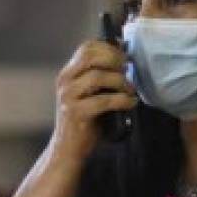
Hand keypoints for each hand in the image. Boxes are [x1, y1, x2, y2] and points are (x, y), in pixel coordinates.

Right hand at [51, 39, 137, 162]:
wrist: (67, 149)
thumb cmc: (84, 121)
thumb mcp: (89, 94)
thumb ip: (100, 76)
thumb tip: (125, 59)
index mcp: (68, 73)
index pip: (86, 47)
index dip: (109, 48)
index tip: (124, 57)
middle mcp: (65, 81)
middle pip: (90, 56)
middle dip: (114, 60)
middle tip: (128, 71)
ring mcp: (68, 97)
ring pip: (98, 77)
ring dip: (120, 81)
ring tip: (131, 90)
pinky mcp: (76, 113)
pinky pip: (104, 100)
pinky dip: (122, 100)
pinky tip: (130, 103)